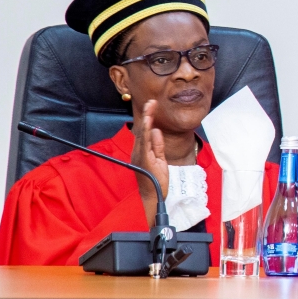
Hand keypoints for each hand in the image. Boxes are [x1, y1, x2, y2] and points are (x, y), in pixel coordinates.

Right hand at [130, 99, 169, 225]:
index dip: (148, 118)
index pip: (145, 131)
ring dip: (146, 120)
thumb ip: (158, 145)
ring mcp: (139, 156)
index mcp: (142, 151)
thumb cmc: (155, 180)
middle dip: (147, 115)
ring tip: (150, 108)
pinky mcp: (143, 160)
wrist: (153, 197)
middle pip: (142, 130)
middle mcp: (138, 152)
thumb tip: (156, 130)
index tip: (153, 105)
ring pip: (142, 135)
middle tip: (152, 101)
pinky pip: (144, 144)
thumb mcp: (160, 159)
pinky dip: (145, 133)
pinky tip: (148, 124)